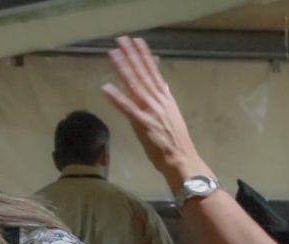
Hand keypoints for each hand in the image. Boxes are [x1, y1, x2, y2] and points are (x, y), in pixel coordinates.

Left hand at [102, 36, 208, 189]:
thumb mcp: (172, 114)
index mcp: (165, 98)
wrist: (182, 159)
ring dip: (123, 69)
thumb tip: (160, 83)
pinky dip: (116, 97)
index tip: (137, 42)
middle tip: (122, 40)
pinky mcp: (143, 124)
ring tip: (113, 54)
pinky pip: (127, 108)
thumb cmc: (175, 142)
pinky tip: (106, 87)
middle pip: (143, 74)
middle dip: (132, 55)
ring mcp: (150, 111)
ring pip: (135, 85)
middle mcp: (158, 101)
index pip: (153, 72)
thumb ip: (164, 98)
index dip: (144, 56)